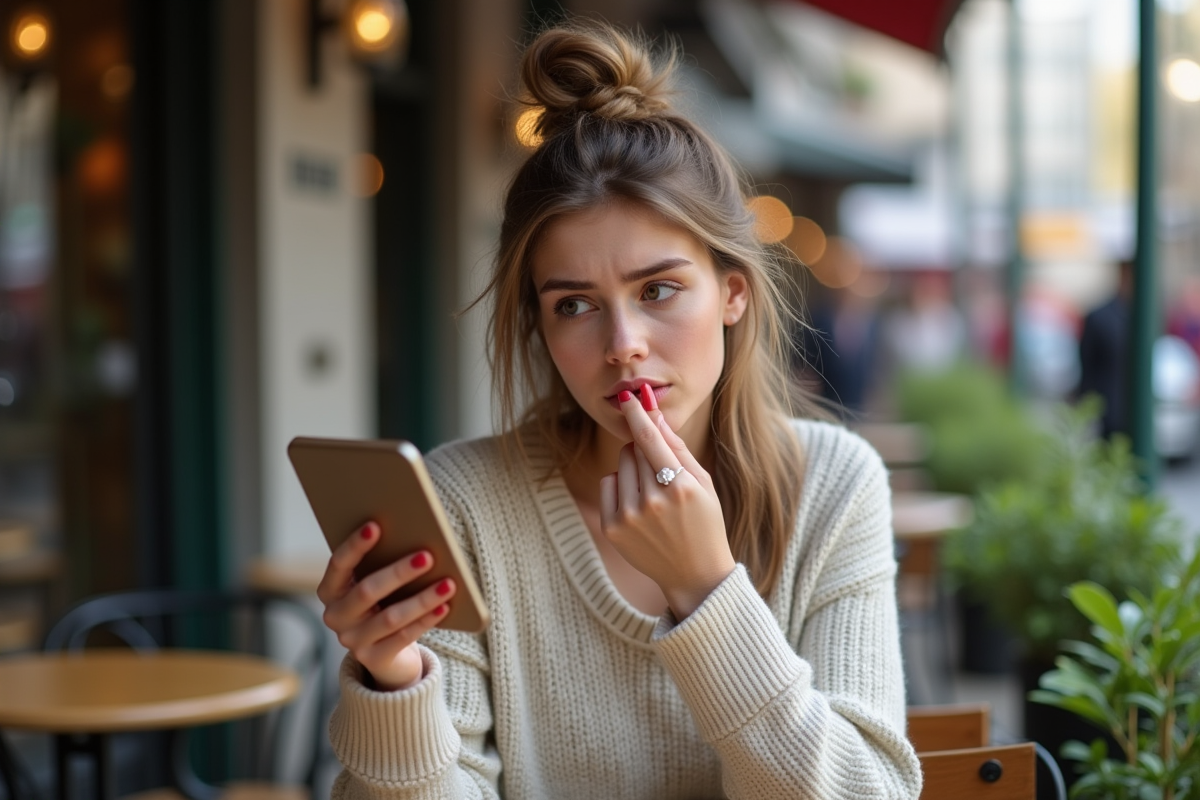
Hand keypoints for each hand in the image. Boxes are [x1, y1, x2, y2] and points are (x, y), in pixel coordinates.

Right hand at [316, 522, 457, 690]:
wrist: (386, 654)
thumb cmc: (384, 603)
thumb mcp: (377, 585)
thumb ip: (381, 564)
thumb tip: (414, 536)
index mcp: (330, 591)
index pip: (338, 564)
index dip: (355, 545)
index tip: (375, 526)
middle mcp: (335, 616)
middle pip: (367, 591)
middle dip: (399, 572)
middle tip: (427, 556)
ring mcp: (352, 641)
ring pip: (390, 617)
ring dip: (422, 599)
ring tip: (448, 583)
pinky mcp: (374, 659)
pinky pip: (403, 637)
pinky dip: (426, 620)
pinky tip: (444, 606)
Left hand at [599, 385, 735, 617]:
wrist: (695, 573)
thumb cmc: (704, 522)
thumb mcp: (702, 483)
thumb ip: (678, 448)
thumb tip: (655, 416)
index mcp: (680, 487)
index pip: (650, 440)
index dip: (637, 415)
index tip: (629, 397)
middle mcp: (653, 501)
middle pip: (634, 449)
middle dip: (644, 449)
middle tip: (661, 470)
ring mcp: (630, 516)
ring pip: (620, 464)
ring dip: (633, 468)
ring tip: (652, 492)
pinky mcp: (613, 528)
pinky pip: (608, 483)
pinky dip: (620, 486)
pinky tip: (638, 504)